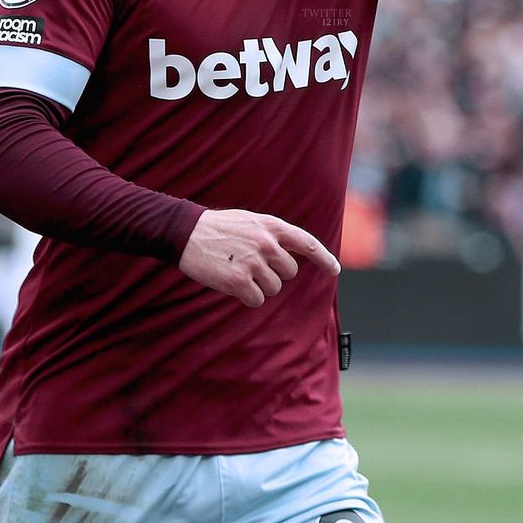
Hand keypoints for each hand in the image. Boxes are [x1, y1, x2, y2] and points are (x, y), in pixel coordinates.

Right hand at [178, 208, 340, 307]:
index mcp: (271, 226)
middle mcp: (267, 243)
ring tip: (238, 269)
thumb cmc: (220, 228)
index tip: (334, 269)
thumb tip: (292, 254)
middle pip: (289, 272)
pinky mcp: (239, 280)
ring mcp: (254, 262)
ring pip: (273, 288)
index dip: (323, 257)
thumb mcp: (251, 222)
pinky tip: (232, 282)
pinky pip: (256, 300)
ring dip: (258, 286)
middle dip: (275, 274)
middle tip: (252, 265)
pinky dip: (247, 297)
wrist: (187, 233)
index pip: (306, 243)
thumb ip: (273, 235)